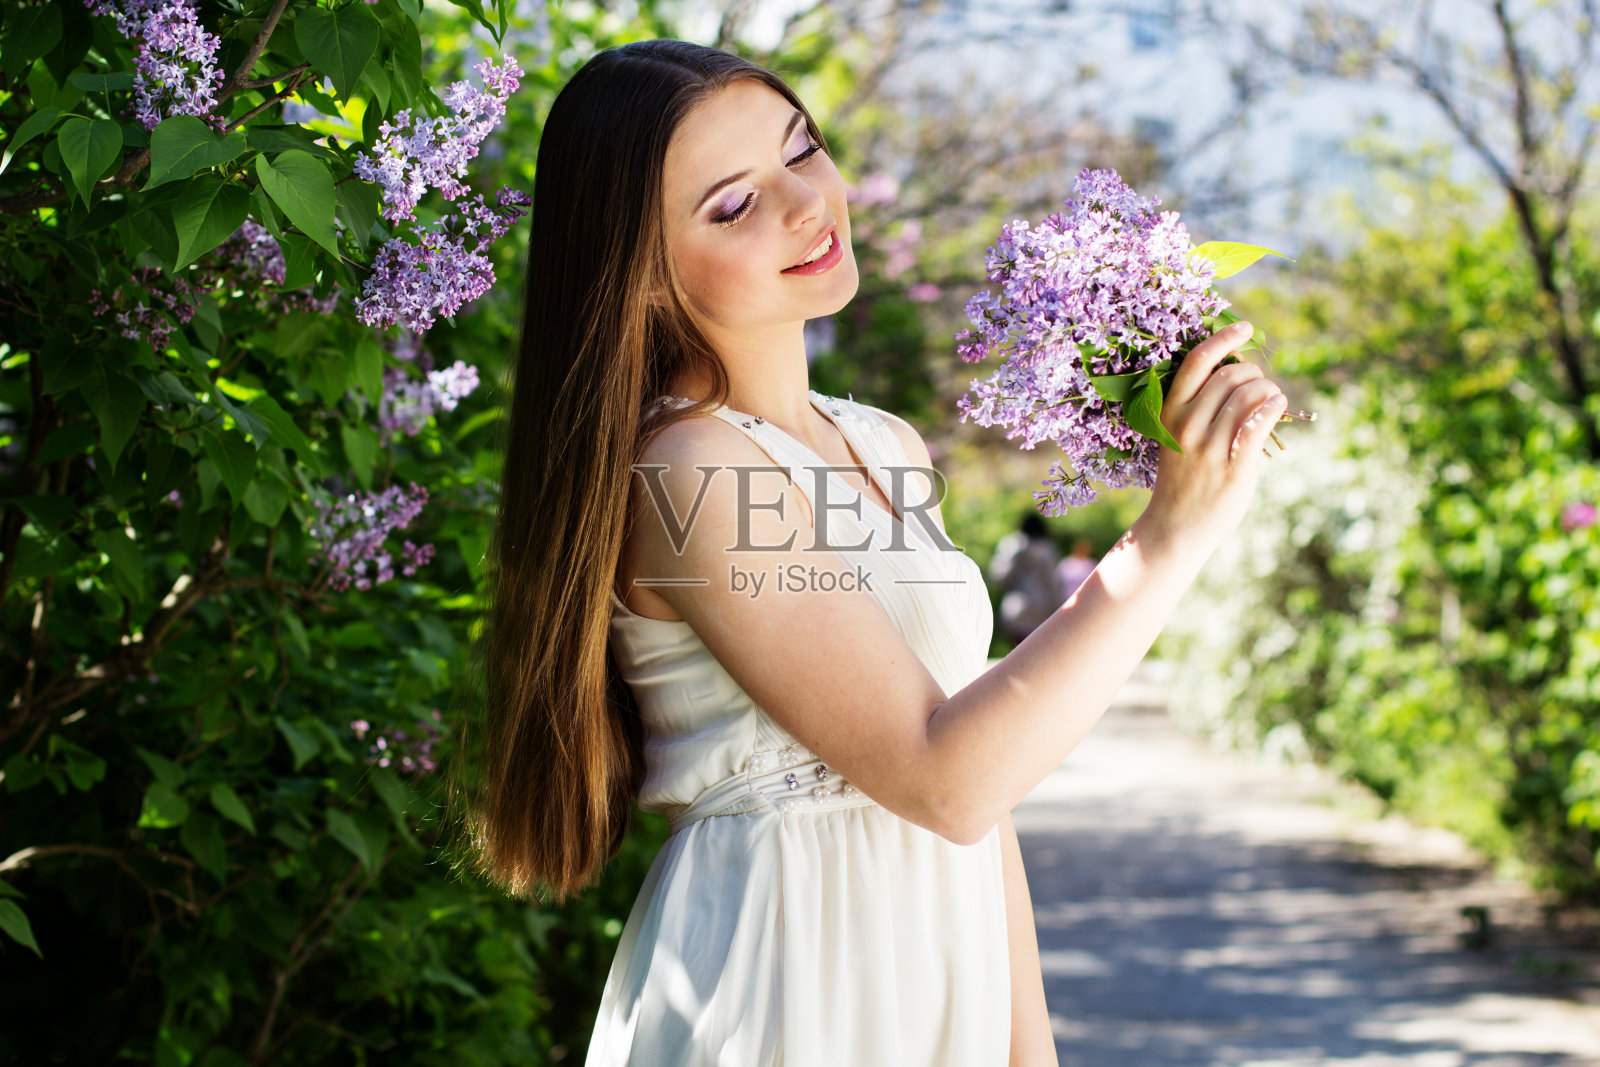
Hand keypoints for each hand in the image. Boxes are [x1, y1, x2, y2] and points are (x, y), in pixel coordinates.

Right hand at [1139, 321, 1286, 552]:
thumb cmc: (1182, 477)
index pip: (1197, 361)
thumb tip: (1239, 370)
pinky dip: (1274, 406)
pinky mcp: (1233, 466)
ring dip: (1269, 389)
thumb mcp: (1176, 436)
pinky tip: (1279, 405)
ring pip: (1249, 395)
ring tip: (1273, 398)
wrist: (1176, 527)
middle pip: (1230, 375)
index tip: (1246, 326)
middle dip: (1254, 372)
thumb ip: (1199, 406)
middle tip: (1261, 385)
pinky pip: (1259, 422)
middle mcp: (1186, 425)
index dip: (1224, 338)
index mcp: (1168, 412)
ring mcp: (1209, 446)